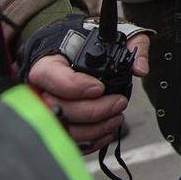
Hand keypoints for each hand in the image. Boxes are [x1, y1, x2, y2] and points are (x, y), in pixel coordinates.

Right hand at [28, 34, 148, 153]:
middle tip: (119, 103)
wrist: (74, 54)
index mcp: (49, 63)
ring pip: (61, 128)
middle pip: (56, 107)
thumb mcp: (114, 37)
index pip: (49, 76)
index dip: (74, 86)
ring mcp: (45, 110)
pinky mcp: (55, 126)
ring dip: (93, 129)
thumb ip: (133, 46)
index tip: (99, 88)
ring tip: (117, 117)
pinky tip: (107, 132)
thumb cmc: (90, 46)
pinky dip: (89, 142)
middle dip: (92, 110)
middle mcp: (41, 89)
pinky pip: (67, 141)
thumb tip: (140, 68)